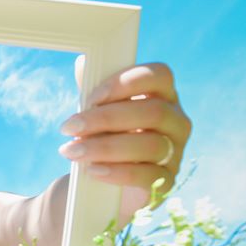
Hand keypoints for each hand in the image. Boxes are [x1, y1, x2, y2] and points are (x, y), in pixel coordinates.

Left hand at [58, 62, 191, 219]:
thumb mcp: (95, 112)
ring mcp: (175, 152)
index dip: (125, 83)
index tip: (91, 98)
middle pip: (153, 112)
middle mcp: (176, 121)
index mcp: (162, 95)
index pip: (159, 75)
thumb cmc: (102, 136)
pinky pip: (150, 176)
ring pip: (151, 145)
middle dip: (105, 119)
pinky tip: (93, 171)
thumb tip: (83, 63)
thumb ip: (93, 89)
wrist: (101, 179)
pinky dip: (118, 172)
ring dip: (105, 147)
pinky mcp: (166, 182)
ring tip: (71, 151)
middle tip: (69, 127)